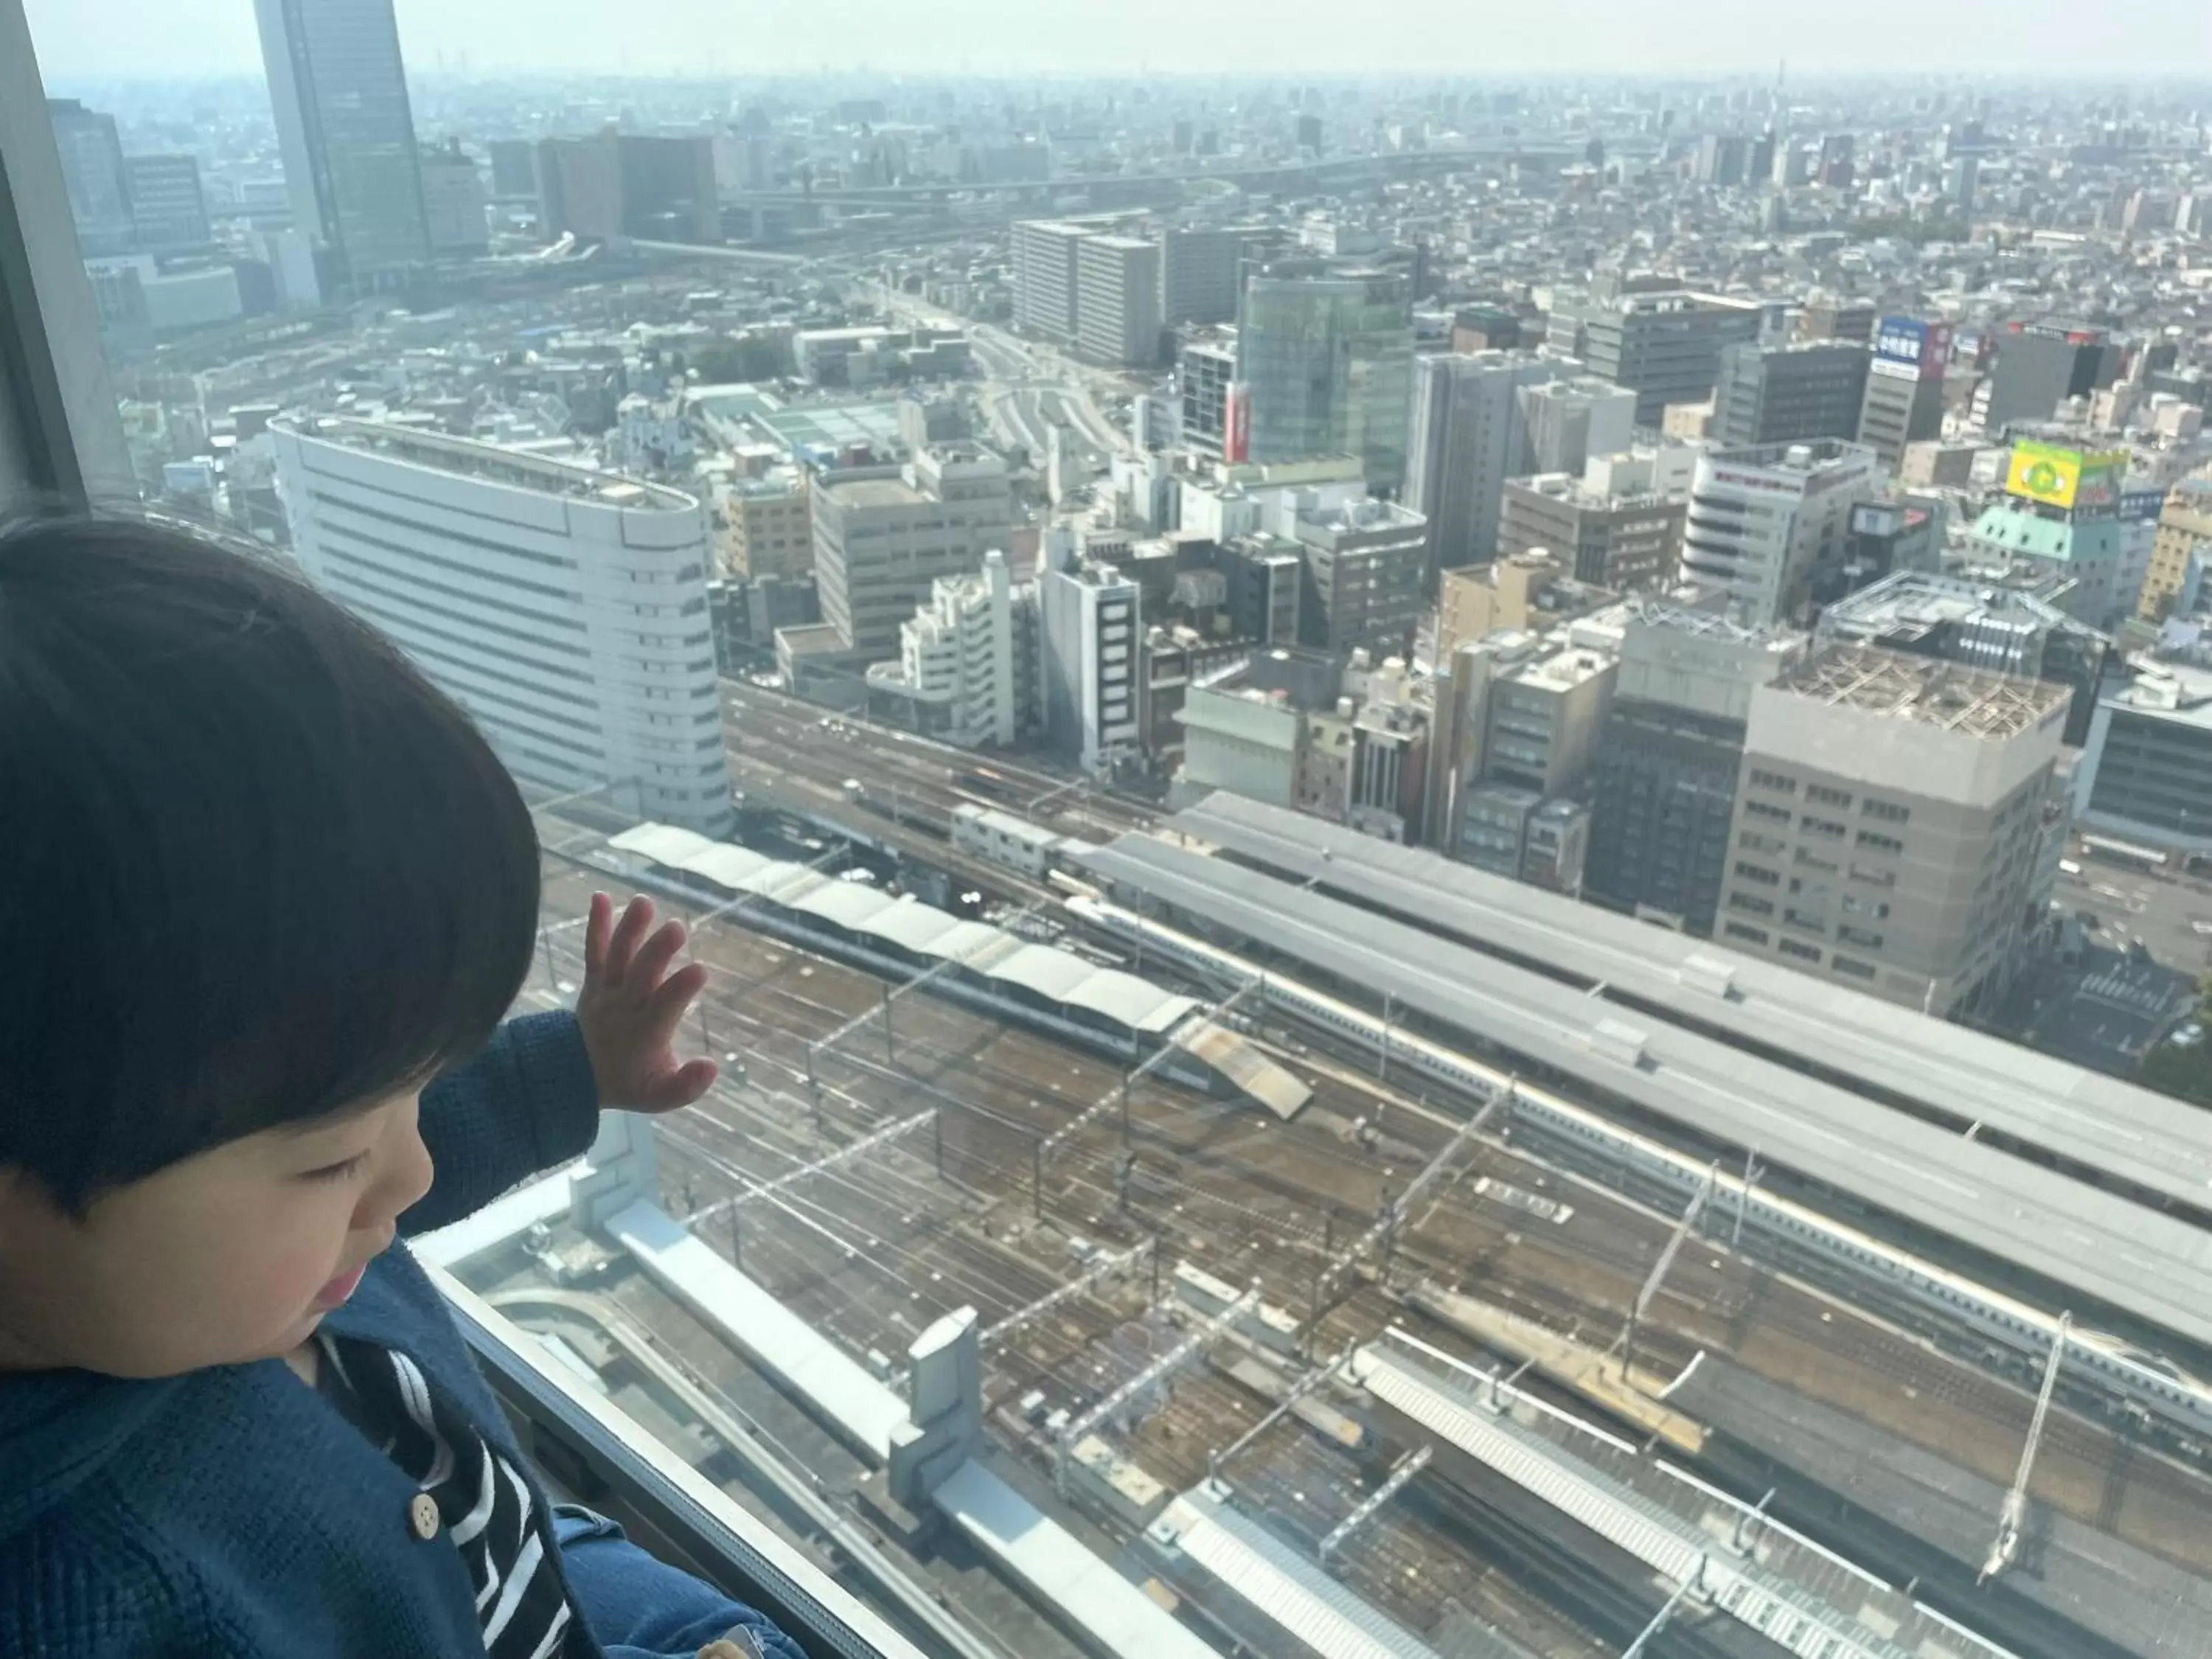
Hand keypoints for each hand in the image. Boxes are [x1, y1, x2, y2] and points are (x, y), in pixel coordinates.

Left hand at [576, 893, 717, 1112]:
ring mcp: (606, 992)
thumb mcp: (660, 1097)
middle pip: (640, 975)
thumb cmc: (632, 1083)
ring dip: (630, 929)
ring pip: (617, 957)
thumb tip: (713, 1066)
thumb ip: (687, 1086)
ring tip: (644, 902)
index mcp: (644, 1034)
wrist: (577, 1075)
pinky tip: (601, 896)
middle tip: (676, 927)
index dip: (681, 988)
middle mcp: (623, 1008)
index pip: (664, 1007)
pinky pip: (593, 951)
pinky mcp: (594, 980)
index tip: (700, 970)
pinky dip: (595, 924)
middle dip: (657, 951)